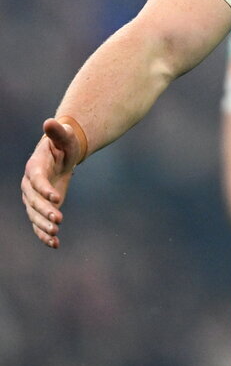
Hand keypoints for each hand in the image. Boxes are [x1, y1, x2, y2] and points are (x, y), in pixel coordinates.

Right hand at [21, 118, 82, 248]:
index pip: (36, 180)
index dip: (44, 189)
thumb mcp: (65, 137)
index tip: (57, 198)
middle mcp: (29, 185)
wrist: (61, 156)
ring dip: (43, 226)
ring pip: (34, 215)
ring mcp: (33, 198)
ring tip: (56, 235)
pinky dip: (44, 235)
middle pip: (33, 201)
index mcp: (35, 168)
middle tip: (59, 220)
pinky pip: (39, 224)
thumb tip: (51, 121)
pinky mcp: (40, 208)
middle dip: (44, 211)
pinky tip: (55, 245)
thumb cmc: (64, 144)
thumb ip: (58, 132)